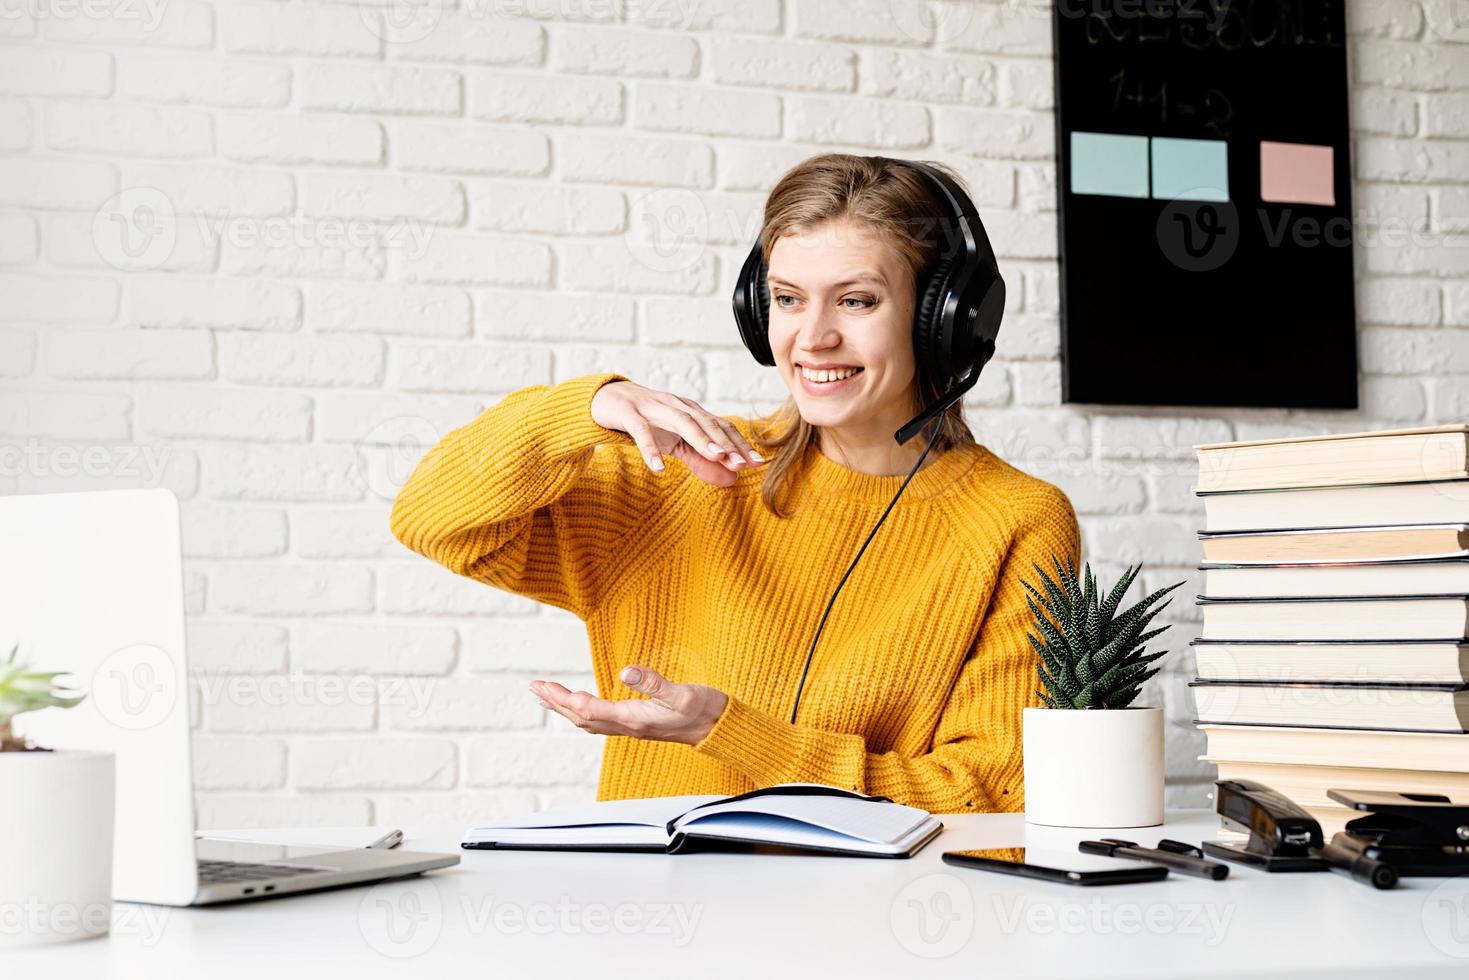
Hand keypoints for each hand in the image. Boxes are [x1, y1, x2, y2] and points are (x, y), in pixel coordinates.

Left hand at [529, 666, 728, 745]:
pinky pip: (600, 721)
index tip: (545, 686)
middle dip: (557, 702)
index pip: (590, 710)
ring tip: (545, 697)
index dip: (566, 699)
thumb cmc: (705, 710)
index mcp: (635, 719)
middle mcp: (629, 726)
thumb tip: (626, 671)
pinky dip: (581, 712)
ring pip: (588, 721)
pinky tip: (578, 705)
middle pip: (582, 718)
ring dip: (565, 708)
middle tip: (534, 687)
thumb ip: (654, 683)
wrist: (720, 729)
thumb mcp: (683, 692)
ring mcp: (632, 728)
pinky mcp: (637, 724)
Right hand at [590, 380, 765, 486]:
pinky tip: (659, 468)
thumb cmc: (647, 421)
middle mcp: (677, 406)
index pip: (722, 427)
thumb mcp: (675, 441)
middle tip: (743, 464)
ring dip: (701, 439)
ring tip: (717, 457)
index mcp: (691, 412)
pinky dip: (650, 449)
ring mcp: (653, 407)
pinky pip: (641, 432)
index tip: (758, 464)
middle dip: (727, 444)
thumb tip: (731, 479)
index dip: (740, 445)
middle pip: (707, 424)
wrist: (607, 398)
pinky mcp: (629, 413)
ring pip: (682, 422)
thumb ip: (701, 459)